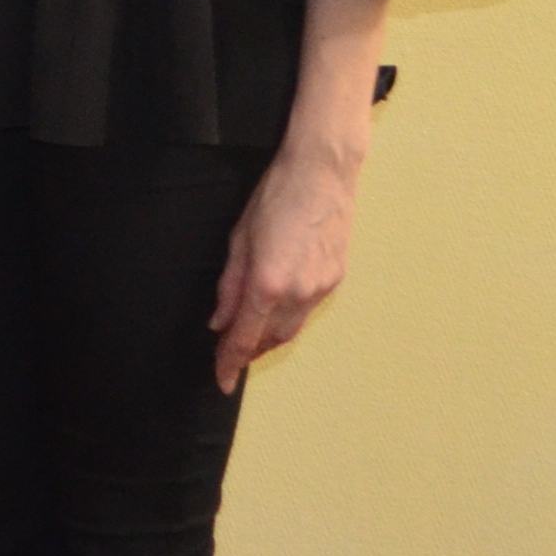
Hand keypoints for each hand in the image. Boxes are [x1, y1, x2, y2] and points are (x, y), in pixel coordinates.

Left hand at [211, 145, 353, 391]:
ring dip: (269, 339)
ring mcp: (322, 287)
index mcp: (269, 283)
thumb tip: (219, 321)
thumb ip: (229, 286)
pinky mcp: (335, 279)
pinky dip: (288, 320)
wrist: (322, 175)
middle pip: (271, 339)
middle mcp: (299, 292)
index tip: (221, 381)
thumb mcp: (238, 240)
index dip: (230, 362)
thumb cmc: (274, 199)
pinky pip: (307, 312)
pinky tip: (274, 314)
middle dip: (249, 352)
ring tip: (248, 339)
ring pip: (292, 329)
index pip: (245, 336)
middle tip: (228, 357)